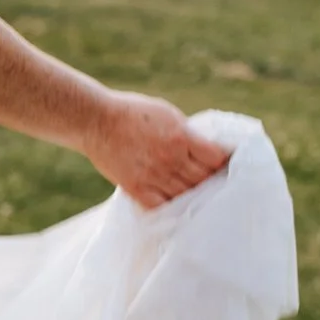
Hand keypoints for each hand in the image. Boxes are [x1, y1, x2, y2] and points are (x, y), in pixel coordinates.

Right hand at [84, 93, 230, 208]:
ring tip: (195, 194)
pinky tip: (173, 204)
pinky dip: (169, 207)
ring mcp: (153, 176)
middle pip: (203, 179)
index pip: (215, 158)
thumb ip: (186, 133)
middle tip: (213, 183)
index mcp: (182, 137)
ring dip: (192, 195)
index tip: (222, 164)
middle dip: (211, 180)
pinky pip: (160, 206)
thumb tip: (203, 148)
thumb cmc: (132, 112)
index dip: (222, 162)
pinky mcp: (136, 188)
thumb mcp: (167, 114)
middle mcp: (171, 158)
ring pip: (185, 195)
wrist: (96, 121)